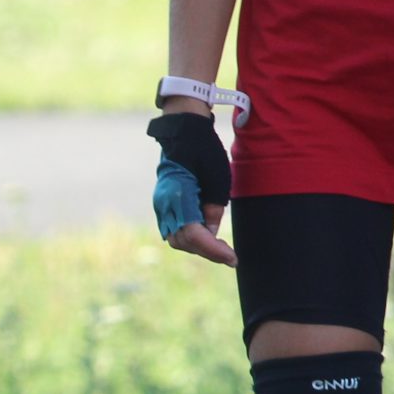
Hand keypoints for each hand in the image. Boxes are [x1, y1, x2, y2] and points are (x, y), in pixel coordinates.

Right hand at [149, 103, 235, 267]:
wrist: (182, 134)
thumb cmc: (203, 151)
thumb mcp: (218, 179)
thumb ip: (214, 209)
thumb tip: (211, 232)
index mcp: (178, 199)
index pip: (195, 236)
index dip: (214, 251)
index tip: (233, 259)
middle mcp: (164, 206)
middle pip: (183, 242)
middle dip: (207, 251)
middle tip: (229, 254)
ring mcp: (160, 206)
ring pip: (177, 238)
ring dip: (198, 245)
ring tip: (219, 245)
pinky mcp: (163, 205)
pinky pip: (174, 229)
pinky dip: (190, 237)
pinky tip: (207, 234)